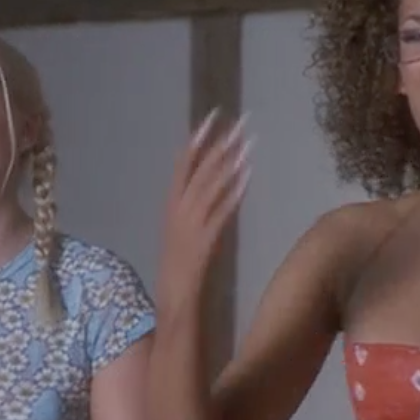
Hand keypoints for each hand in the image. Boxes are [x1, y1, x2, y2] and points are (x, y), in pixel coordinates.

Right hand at [157, 108, 252, 309]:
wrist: (174, 302)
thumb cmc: (181, 270)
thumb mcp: (186, 232)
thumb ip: (198, 210)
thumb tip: (218, 187)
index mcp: (171, 206)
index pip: (184, 165)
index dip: (198, 140)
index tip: (214, 117)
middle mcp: (178, 211)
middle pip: (201, 170)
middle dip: (221, 144)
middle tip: (241, 123)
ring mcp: (189, 226)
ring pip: (211, 187)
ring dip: (230, 163)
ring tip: (249, 144)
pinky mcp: (203, 242)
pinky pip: (220, 213)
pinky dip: (232, 194)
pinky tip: (247, 178)